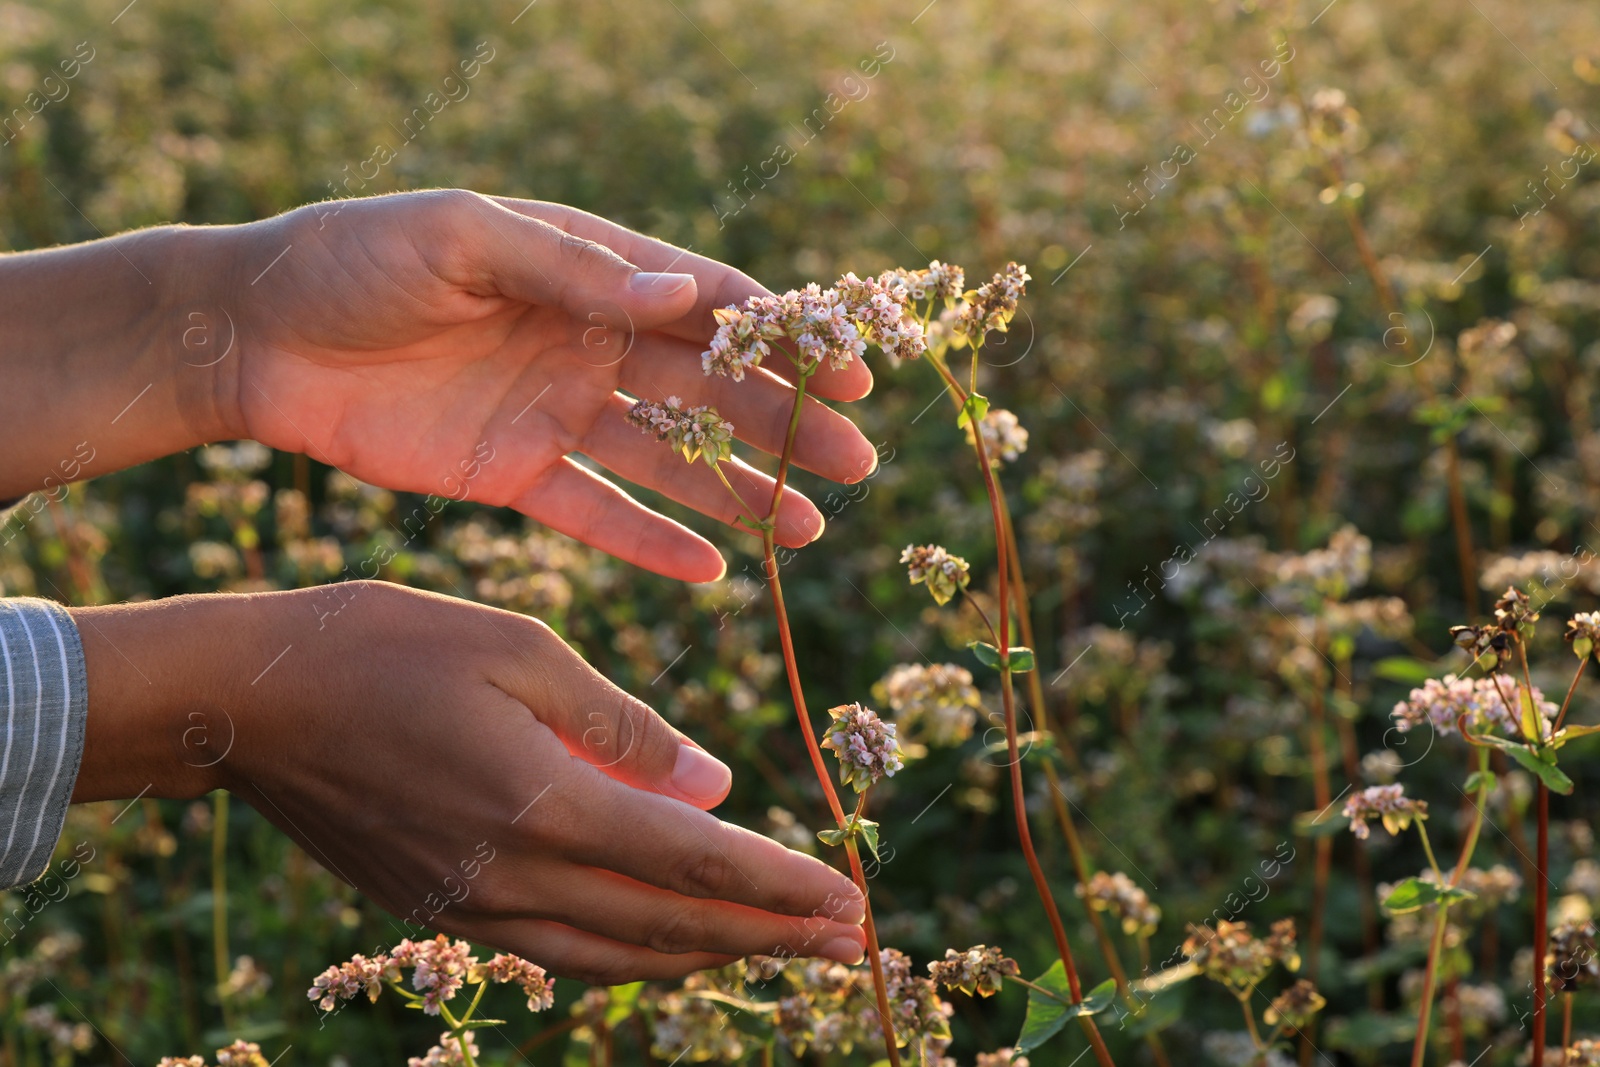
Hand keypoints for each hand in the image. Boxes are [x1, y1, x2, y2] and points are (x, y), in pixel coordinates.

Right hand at [70, 584, 867, 983]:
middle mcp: (511, 878)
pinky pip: (558, 950)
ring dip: (703, 956)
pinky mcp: (440, 910)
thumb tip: (716, 780)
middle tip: (845, 940)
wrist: (245, 701)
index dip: (779, 886)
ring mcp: (470, 908)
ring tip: (774, 948)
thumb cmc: (382, 646)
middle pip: (667, 927)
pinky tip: (663, 939)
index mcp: (541, 805)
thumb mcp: (519, 649)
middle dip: (765, 936)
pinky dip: (628, 952)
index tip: (850, 900)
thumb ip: (623, 726)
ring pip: (615, 955)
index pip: (692, 864)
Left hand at [213, 189, 879, 581]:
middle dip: (784, 426)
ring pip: (669, 460)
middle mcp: (587, 343)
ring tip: (804, 529)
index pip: (709, 305)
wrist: (254, 336)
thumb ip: (572, 270)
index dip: (785, 339)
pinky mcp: (514, 473)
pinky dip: (652, 540)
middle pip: (709, 391)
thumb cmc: (355, 261)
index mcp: (587, 270)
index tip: (855, 374)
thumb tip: (686, 296)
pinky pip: (598, 515)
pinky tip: (716, 566)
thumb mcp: (461, 241)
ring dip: (739, 492)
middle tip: (855, 467)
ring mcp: (555, 412)